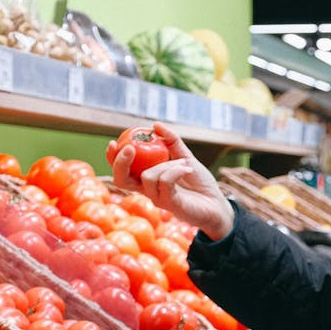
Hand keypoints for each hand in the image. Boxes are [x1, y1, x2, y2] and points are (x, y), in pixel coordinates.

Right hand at [107, 122, 234, 240]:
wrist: (218, 204)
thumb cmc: (200, 184)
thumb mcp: (185, 157)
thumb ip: (171, 142)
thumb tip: (155, 125)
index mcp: (147, 180)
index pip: (122, 171)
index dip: (112, 159)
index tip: (113, 142)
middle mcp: (148, 191)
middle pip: (121, 180)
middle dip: (120, 163)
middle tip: (130, 148)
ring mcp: (158, 199)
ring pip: (147, 176)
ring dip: (166, 164)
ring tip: (183, 164)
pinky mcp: (170, 204)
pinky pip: (165, 182)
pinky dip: (175, 170)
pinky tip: (186, 169)